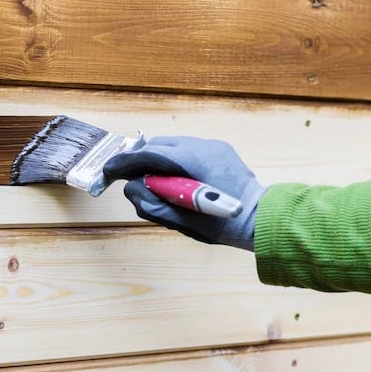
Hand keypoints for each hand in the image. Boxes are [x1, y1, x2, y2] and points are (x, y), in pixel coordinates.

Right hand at [103, 136, 265, 249]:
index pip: (149, 154)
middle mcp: (202, 146)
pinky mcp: (220, 150)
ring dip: (160, 161)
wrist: (261, 219)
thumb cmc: (223, 225)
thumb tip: (131, 187)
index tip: (109, 170)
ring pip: (173, 146)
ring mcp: (213, 146)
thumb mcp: (181, 221)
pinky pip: (188, 151)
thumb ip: (151, 203)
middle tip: (130, 178)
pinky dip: (176, 162)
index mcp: (192, 162)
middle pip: (159, 146)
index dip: (125, 162)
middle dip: (142, 160)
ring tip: (157, 183)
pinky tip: (178, 180)